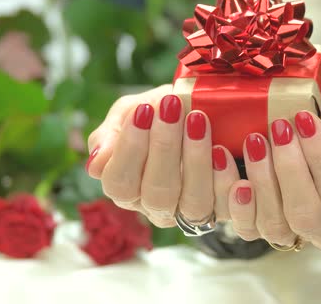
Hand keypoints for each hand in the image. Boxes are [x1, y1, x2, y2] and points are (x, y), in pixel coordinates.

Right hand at [86, 85, 239, 227]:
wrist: (202, 107)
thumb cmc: (161, 111)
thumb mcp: (130, 112)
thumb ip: (110, 135)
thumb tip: (94, 166)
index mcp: (127, 189)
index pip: (119, 184)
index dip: (130, 150)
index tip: (144, 112)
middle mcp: (157, 207)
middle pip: (156, 195)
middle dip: (164, 148)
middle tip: (172, 108)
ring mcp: (190, 212)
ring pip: (192, 203)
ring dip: (195, 159)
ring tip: (198, 121)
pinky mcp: (224, 210)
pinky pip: (226, 206)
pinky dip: (224, 178)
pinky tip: (222, 150)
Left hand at [226, 100, 320, 249]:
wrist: (311, 131)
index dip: (320, 157)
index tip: (305, 118)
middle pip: (306, 215)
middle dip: (289, 169)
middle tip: (278, 128)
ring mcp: (291, 230)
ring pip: (275, 225)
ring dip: (262, 181)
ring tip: (254, 140)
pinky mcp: (259, 225)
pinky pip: (246, 227)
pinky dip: (236, 200)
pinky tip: (229, 164)